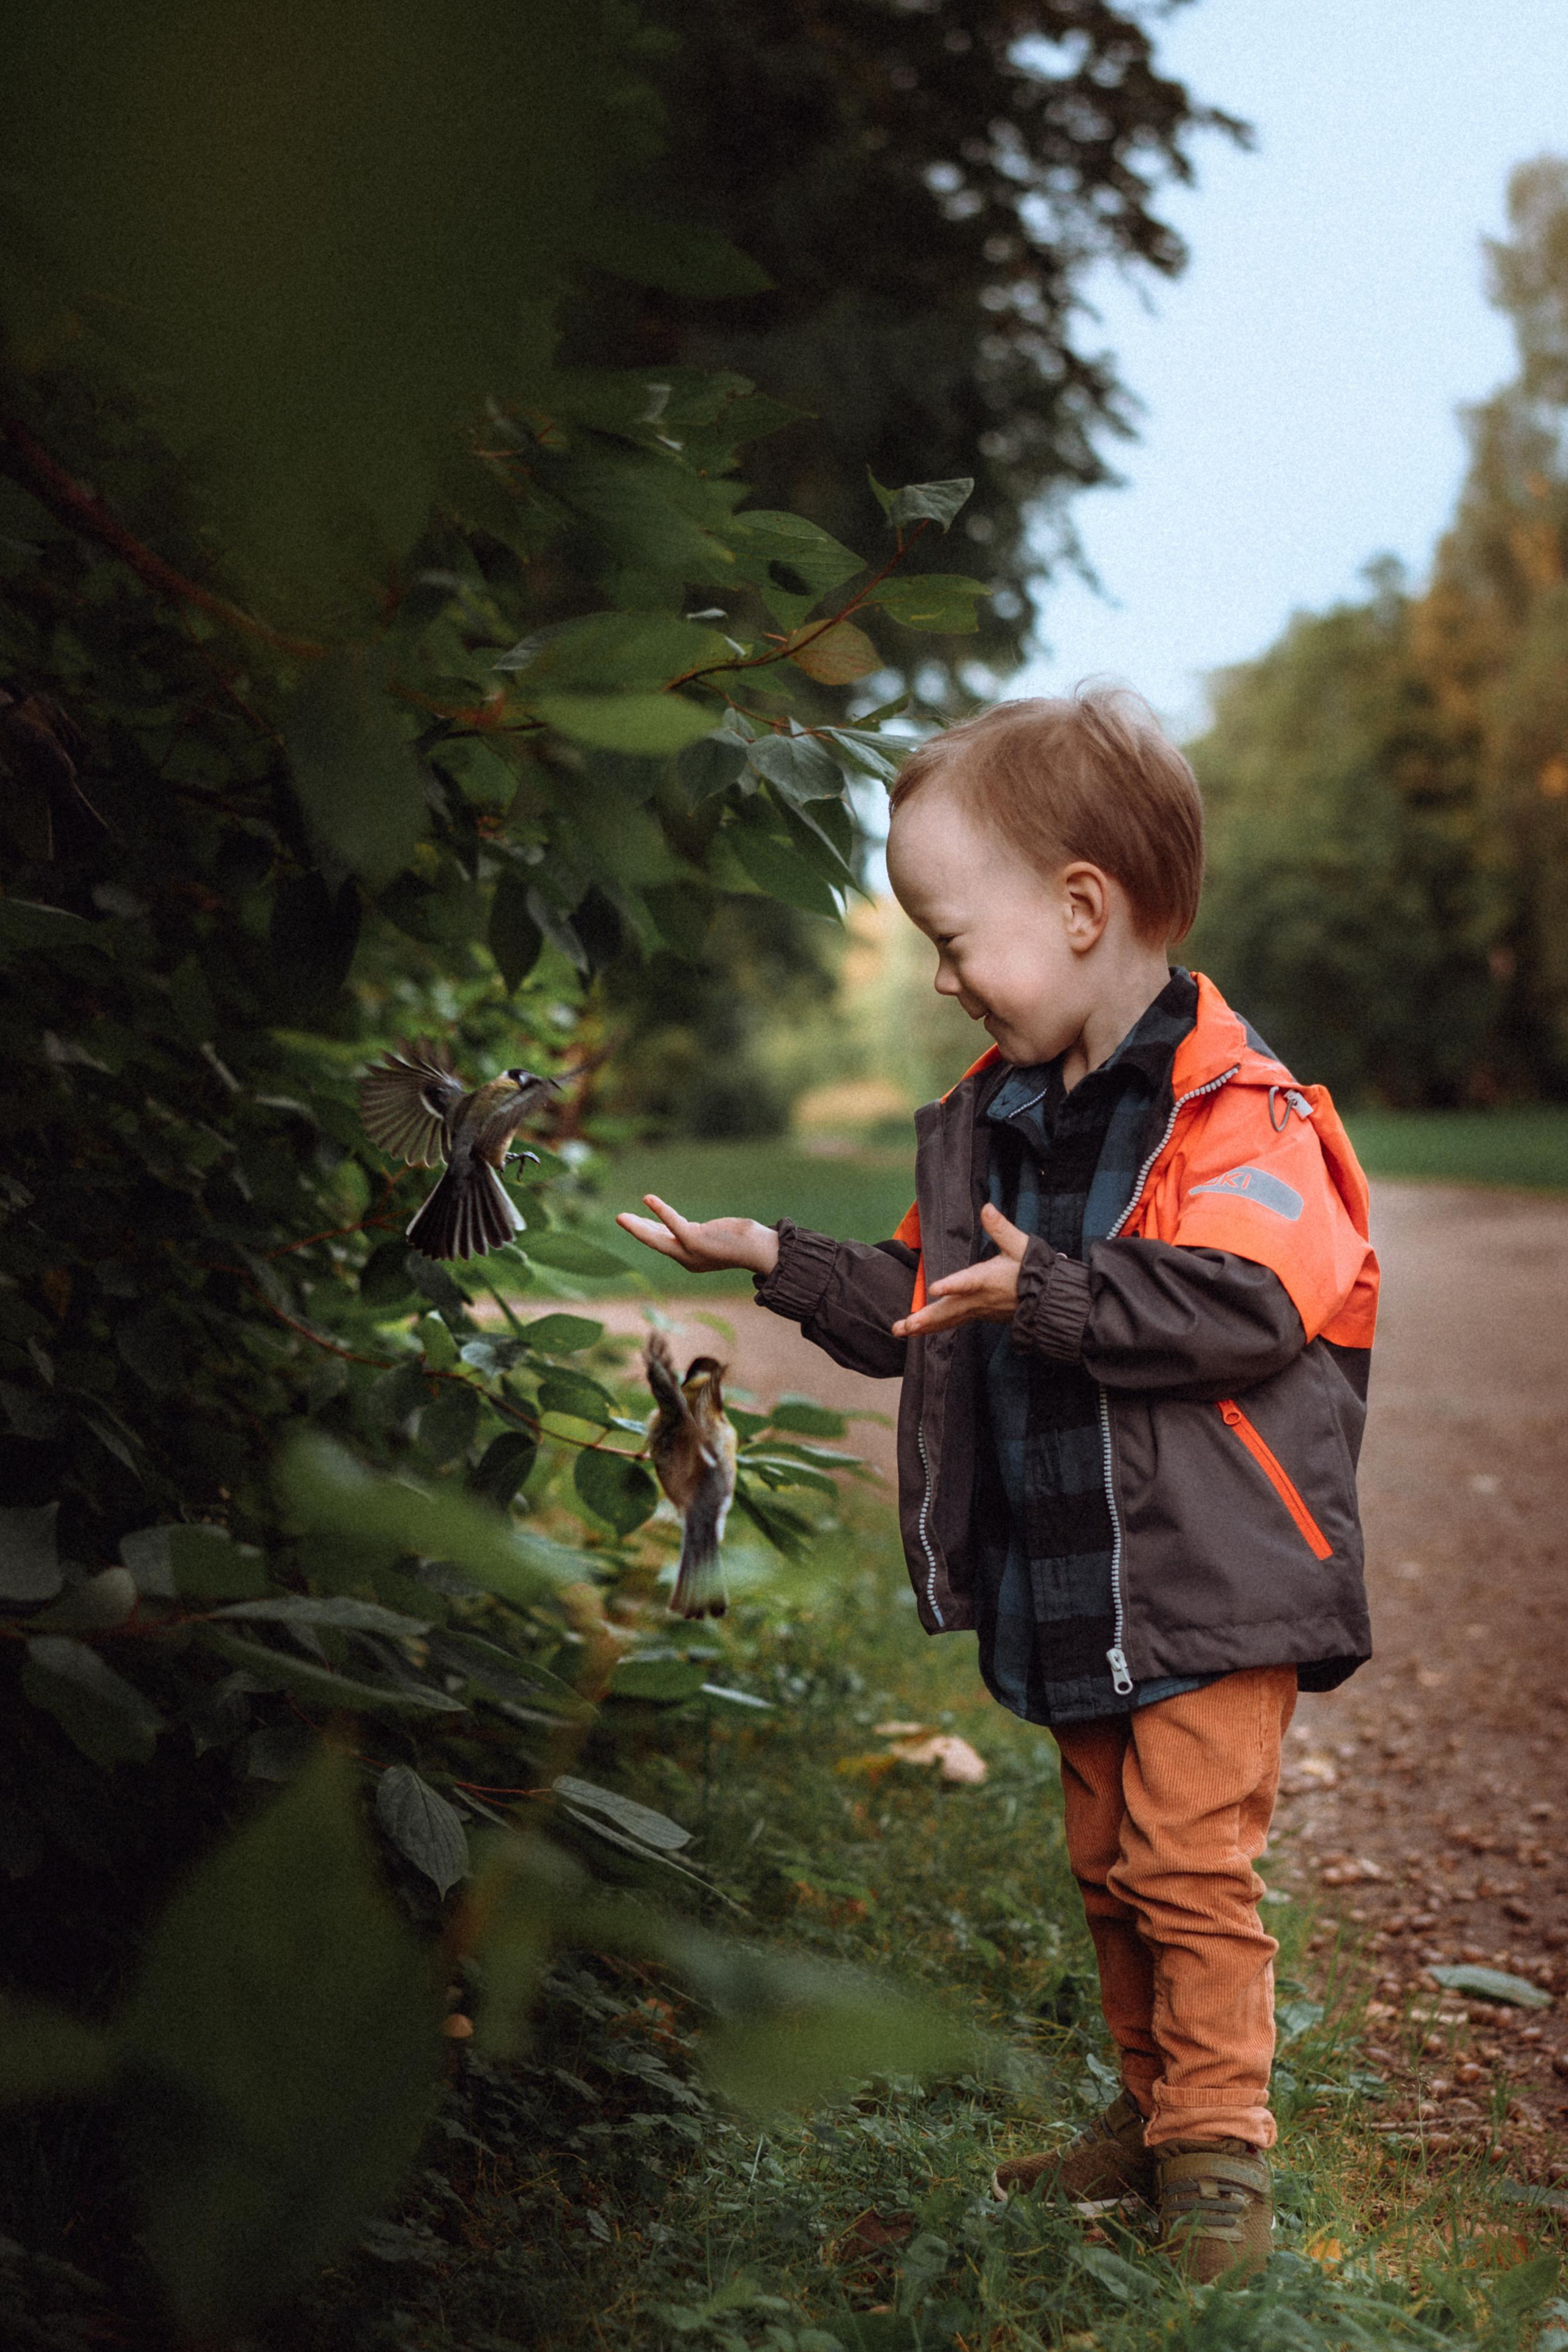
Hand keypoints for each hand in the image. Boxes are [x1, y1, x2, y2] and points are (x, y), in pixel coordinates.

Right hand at [616, 1194, 780, 1276]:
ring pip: (657, 1238)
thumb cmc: (744, 1241)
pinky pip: (672, 1223)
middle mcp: (687, 1259)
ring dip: (637, 1227)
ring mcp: (689, 1252)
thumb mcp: (717, 1237)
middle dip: (637, 1230)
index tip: (636, 1221)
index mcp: (691, 1259)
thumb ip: (702, 1234)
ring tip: (620, 1217)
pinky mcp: (694, 1241)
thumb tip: (696, 1227)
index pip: (666, 1242)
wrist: (759, 1250)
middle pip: (656, 1243)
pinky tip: (647, 1199)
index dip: (649, 1230)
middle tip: (619, 1218)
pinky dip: (659, 1210)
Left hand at [892, 1203, 1028, 1337]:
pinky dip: (934, 1328)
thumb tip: (986, 1207)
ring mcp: (978, 1310)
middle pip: (950, 1310)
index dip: (952, 1285)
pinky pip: (953, 1323)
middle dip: (927, 1318)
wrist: (1047, 1300)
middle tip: (905, 1326)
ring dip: (924, 1327)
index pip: (968, 1282)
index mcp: (988, 1279)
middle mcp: (980, 1299)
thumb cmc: (1033, 1270)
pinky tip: (917, 1330)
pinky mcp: (977, 1316)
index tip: (935, 1288)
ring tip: (900, 1330)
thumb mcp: (1020, 1245)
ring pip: (948, 1321)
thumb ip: (1000, 1228)